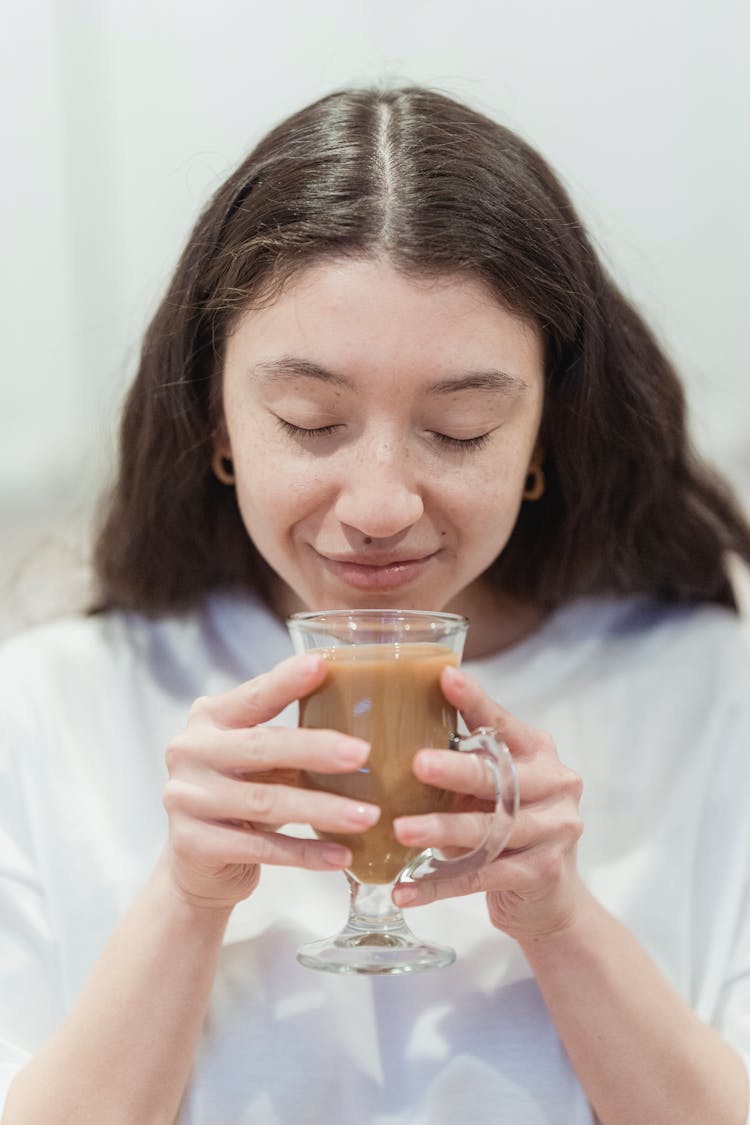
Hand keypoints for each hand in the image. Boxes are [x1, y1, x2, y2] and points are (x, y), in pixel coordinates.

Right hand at [162, 653, 377, 909]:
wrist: (199, 863)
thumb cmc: (242, 794)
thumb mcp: (259, 760)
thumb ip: (291, 737)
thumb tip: (364, 721)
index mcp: (209, 719)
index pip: (253, 696)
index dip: (286, 681)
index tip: (323, 665)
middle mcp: (190, 752)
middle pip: (261, 747)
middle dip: (316, 750)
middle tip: (363, 754)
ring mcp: (186, 799)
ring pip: (265, 801)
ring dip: (323, 809)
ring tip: (368, 815)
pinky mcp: (193, 844)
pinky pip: (261, 848)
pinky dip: (306, 853)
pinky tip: (341, 855)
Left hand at [392, 665, 583, 942]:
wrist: (549, 898)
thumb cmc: (506, 825)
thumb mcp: (491, 787)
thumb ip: (464, 761)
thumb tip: (390, 733)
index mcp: (538, 752)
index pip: (503, 722)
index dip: (475, 701)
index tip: (445, 677)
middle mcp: (555, 785)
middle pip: (499, 776)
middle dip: (456, 770)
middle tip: (417, 764)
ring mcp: (554, 831)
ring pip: (490, 829)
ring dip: (441, 830)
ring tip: (401, 831)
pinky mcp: (542, 873)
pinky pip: (481, 876)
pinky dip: (438, 885)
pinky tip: (405, 889)